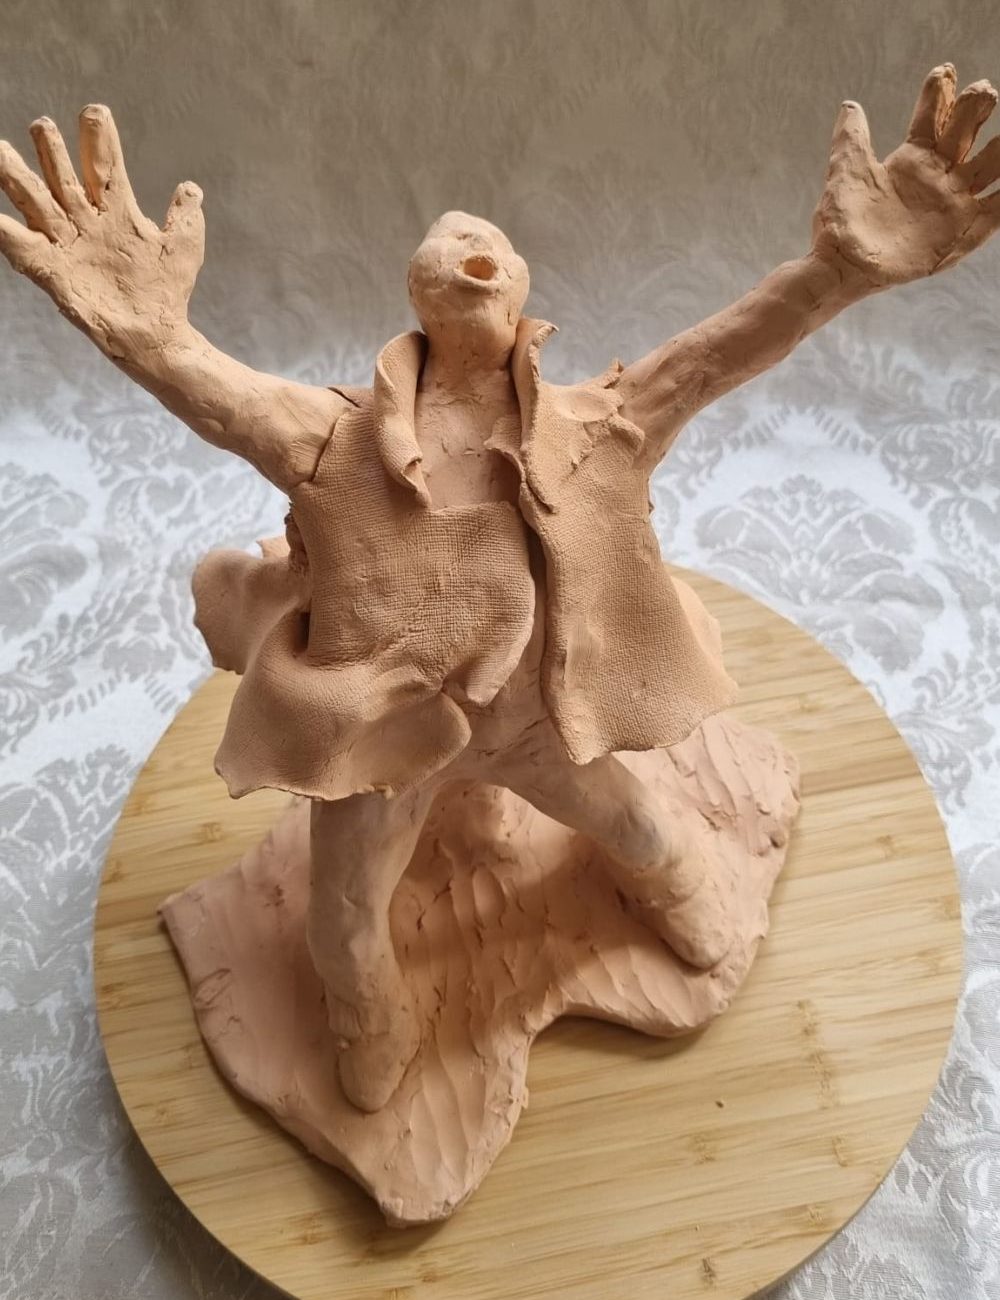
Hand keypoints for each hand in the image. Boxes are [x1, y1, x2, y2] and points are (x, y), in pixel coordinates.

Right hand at [0, 105, 203, 356]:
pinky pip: (22, 247)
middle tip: (42, 125)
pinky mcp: (52, 272)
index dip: (99, 140)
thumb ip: (184, 217)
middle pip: (63, 178)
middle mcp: (86, 222)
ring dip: (18, 176)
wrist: (158, 337)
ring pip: (36, 202)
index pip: (105, 166)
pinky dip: (5, 231)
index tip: (95, 111)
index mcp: (117, 212)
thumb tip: (191, 189)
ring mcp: (67, 245)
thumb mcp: (182, 248)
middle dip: (53, 152)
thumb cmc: (167, 293)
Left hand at [813, 64, 999, 285]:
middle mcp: (938, 176)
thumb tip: (850, 105)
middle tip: (983, 90)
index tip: (945, 70)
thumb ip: (851, 139)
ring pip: (991, 164)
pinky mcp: (963, 231)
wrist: (841, 267)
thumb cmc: (840, 223)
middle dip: (975, 108)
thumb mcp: (846, 174)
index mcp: (912, 159)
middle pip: (966, 132)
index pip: (933, 117)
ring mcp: (953, 202)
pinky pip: (997, 209)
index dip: (939, 93)